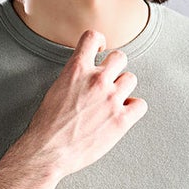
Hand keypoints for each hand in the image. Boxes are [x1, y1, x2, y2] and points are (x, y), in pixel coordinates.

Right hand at [19, 28, 147, 179]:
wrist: (48, 151)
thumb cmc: (47, 127)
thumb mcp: (55, 90)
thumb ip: (73, 79)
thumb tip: (82, 78)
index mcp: (76, 70)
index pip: (92, 38)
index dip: (100, 42)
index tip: (101, 49)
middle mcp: (96, 81)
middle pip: (120, 58)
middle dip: (115, 67)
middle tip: (109, 79)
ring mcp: (111, 100)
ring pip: (131, 79)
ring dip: (123, 88)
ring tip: (113, 100)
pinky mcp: (121, 120)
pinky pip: (140, 104)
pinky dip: (134, 108)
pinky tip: (123, 113)